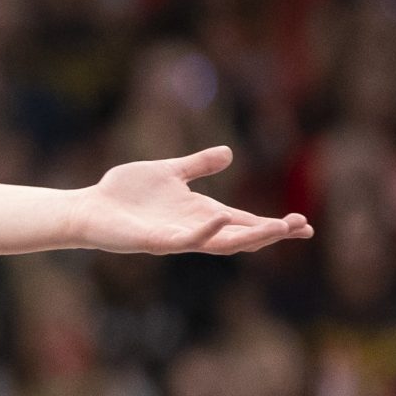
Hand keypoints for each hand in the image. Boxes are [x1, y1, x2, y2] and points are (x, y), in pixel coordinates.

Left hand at [75, 146, 311, 254]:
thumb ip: (198, 165)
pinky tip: (222, 219)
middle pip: (242, 236)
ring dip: (250, 236)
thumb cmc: (126, 193)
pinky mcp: (156, 241)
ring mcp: (177, 237)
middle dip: (271, 232)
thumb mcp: (170, 171)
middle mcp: (194, 228)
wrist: (90, 206)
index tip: (304, 224)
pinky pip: (186, 239)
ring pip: (221, 243)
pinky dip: (206, 230)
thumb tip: (229, 153)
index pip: (245, 221)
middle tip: (301, 227)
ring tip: (277, 227)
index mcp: (201, 213)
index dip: (273, 225)